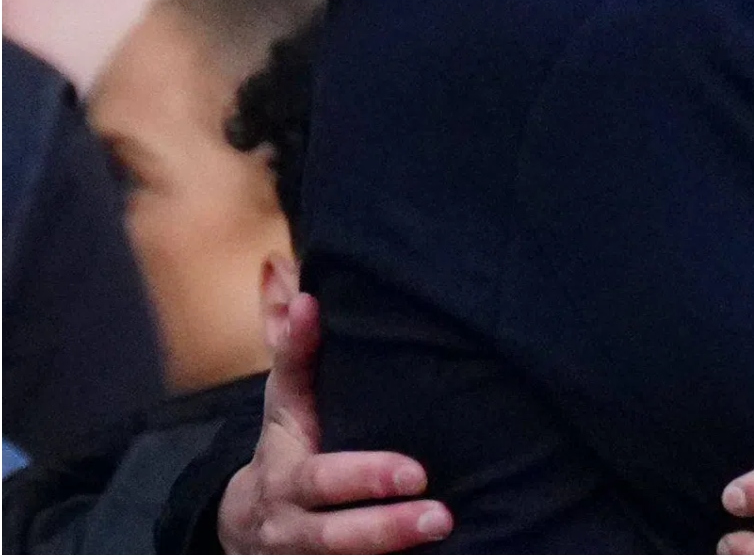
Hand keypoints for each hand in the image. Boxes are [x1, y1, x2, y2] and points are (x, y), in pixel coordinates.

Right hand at [218, 289, 453, 552]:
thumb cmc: (287, 446)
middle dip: (385, 526)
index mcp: (286, 477)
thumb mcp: (285, 403)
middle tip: (442, 514)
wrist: (245, 525)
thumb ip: (296, 351)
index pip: (322, 476)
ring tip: (446, 533)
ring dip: (390, 553)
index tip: (415, 473)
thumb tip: (298, 286)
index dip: (365, 476)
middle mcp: (291, 526)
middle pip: (335, 534)